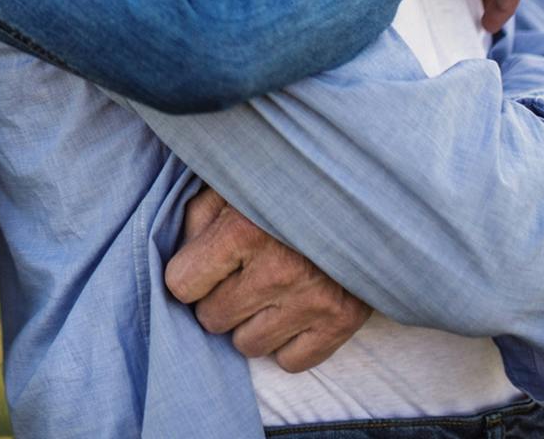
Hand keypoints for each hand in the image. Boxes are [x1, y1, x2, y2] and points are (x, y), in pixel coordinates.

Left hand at [165, 186, 370, 370]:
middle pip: (212, 318)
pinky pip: (290, 362)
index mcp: (242, 229)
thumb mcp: (234, 182)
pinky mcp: (342, 322)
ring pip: (247, 345)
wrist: (363, 189)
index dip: (188, 274)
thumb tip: (179, 258)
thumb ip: (199, 217)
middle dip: (217, 298)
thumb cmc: (286, 181)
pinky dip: (286, 342)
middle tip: (238, 274)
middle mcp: (277, 270)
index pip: (182, 284)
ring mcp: (312, 300)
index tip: (201, 263)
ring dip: (249, 322)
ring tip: (265, 289)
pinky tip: (291, 309)